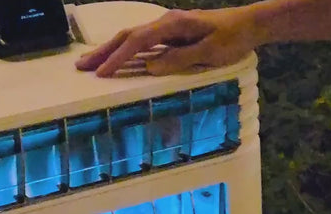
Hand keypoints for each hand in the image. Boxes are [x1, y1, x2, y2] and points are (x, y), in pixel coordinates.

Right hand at [75, 7, 259, 76]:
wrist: (249, 25)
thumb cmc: (232, 39)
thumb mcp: (210, 52)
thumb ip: (180, 58)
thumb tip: (150, 67)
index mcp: (173, 24)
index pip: (137, 42)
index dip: (118, 58)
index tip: (101, 73)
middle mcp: (165, 23)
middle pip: (127, 36)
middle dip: (103, 52)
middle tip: (81, 67)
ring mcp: (166, 29)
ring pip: (131, 39)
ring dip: (109, 52)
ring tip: (90, 65)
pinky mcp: (169, 36)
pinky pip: (141, 45)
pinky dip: (124, 53)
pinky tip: (114, 61)